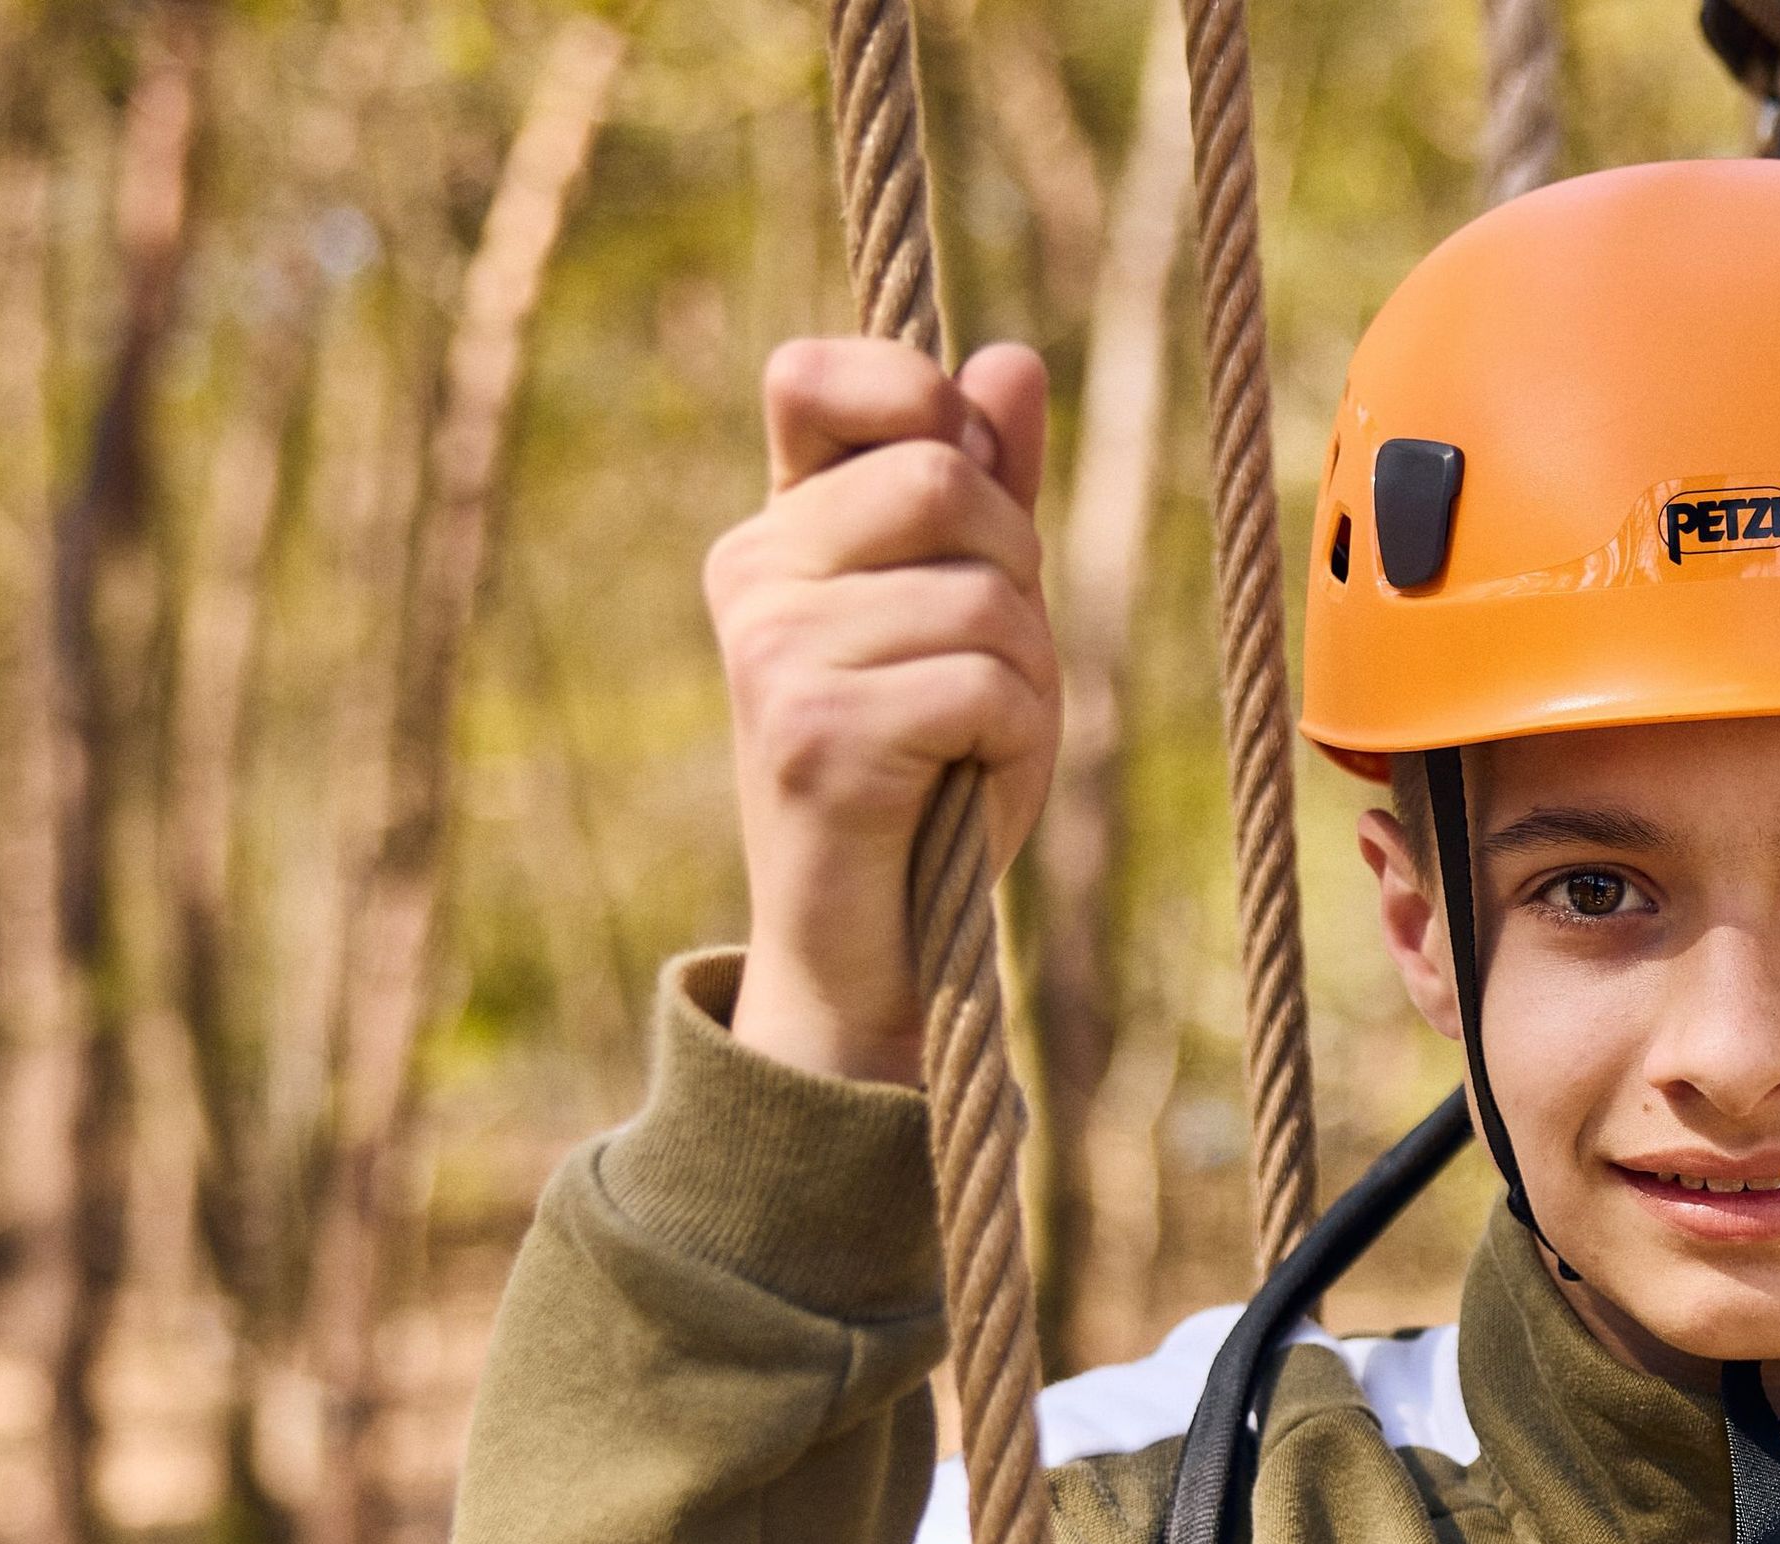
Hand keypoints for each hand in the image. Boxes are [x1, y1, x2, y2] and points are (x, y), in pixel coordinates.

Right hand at [704, 338, 1056, 1084]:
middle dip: (1015, 571)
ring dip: (1028, 677)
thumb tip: (1011, 359)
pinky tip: (970, 784)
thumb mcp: (970, 616)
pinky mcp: (816, 732)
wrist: (866, 948)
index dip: (920, 402)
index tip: (964, 482)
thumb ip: (988, 491)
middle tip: (985, 666)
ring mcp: (771, 650)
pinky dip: (1020, 742)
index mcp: (776, 529)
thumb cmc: (929, 776)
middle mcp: (752, 572)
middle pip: (944, 477)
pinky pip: (987, 683)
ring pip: (985, 591)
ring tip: (971, 742)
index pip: (823, 377)